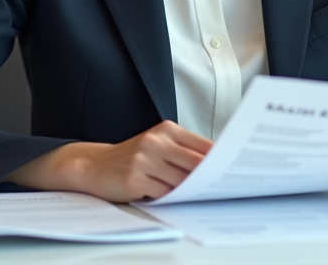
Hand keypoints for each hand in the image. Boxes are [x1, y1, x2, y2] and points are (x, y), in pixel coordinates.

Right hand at [4, 120, 211, 202]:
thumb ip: (183, 152)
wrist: (94, 165)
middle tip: (222, 186)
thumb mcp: (157, 145)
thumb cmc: (132, 157)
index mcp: (166, 130)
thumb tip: (214, 165)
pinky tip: (168, 195)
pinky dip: (169, 196)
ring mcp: (144, 160)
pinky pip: (163, 192)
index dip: (219, 158)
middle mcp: (156, 142)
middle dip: (208, 177)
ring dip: (187, 190)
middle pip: (195, 163)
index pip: (202, 145)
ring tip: (195, 193)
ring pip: (180, 181)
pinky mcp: (135, 178)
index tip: (233, 167)